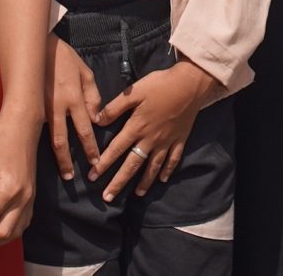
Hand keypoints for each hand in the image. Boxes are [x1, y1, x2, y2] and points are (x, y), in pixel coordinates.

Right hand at [44, 38, 102, 183]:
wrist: (38, 47)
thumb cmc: (65, 59)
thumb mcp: (85, 72)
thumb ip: (93, 96)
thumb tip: (97, 119)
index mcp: (74, 97)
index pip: (84, 129)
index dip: (90, 148)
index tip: (95, 163)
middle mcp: (58, 106)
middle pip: (63, 140)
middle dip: (68, 161)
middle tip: (73, 178)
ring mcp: (42, 108)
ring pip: (49, 138)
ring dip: (56, 157)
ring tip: (62, 172)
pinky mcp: (31, 107)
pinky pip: (39, 129)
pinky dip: (43, 144)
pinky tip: (44, 155)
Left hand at [91, 59, 216, 200]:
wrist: (190, 84)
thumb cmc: (160, 85)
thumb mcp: (134, 92)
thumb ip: (115, 107)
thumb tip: (97, 121)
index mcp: (137, 127)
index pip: (116, 149)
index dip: (103, 163)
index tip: (92, 177)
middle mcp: (150, 139)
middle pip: (132, 165)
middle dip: (118, 182)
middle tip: (108, 198)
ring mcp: (166, 141)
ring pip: (153, 166)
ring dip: (144, 182)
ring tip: (137, 194)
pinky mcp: (180, 139)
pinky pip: (173, 159)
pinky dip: (168, 170)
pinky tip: (163, 179)